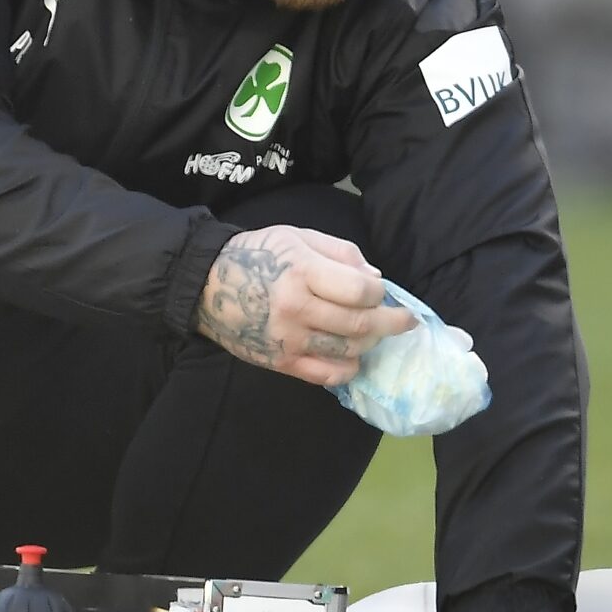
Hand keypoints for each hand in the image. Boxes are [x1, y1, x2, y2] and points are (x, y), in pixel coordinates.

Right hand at [194, 225, 416, 387]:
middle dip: (391, 322)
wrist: (206, 285)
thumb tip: (376, 276)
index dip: (380, 292)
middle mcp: (297, 309)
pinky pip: (326, 375)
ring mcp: (289, 340)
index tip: (382, 291)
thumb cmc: (256, 254)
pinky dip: (348, 369)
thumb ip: (340, 252)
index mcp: (302, 272)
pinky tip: (353, 357)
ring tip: (374, 332)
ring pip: (348, 350)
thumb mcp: (298, 236)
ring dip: (370, 343)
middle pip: (360, 324)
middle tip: (405, 321)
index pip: (360, 291)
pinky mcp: (281, 363)